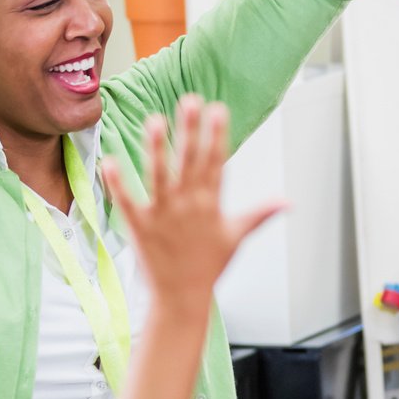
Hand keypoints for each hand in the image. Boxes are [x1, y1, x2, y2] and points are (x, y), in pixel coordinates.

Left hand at [103, 97, 283, 304]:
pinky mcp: (141, 227)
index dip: (217, 135)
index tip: (218, 108)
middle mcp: (189, 205)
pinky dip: (119, 183)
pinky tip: (110, 161)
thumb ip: (260, 214)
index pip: (216, 161)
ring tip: (153, 121)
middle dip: (191, 130)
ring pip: (160, 176)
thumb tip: (288, 202)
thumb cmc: (209, 266)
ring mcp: (164, 215)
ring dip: (157, 149)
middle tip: (190, 100)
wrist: (182, 298)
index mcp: (211, 203)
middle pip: (190, 161)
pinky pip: (129, 201)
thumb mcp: (237, 236)